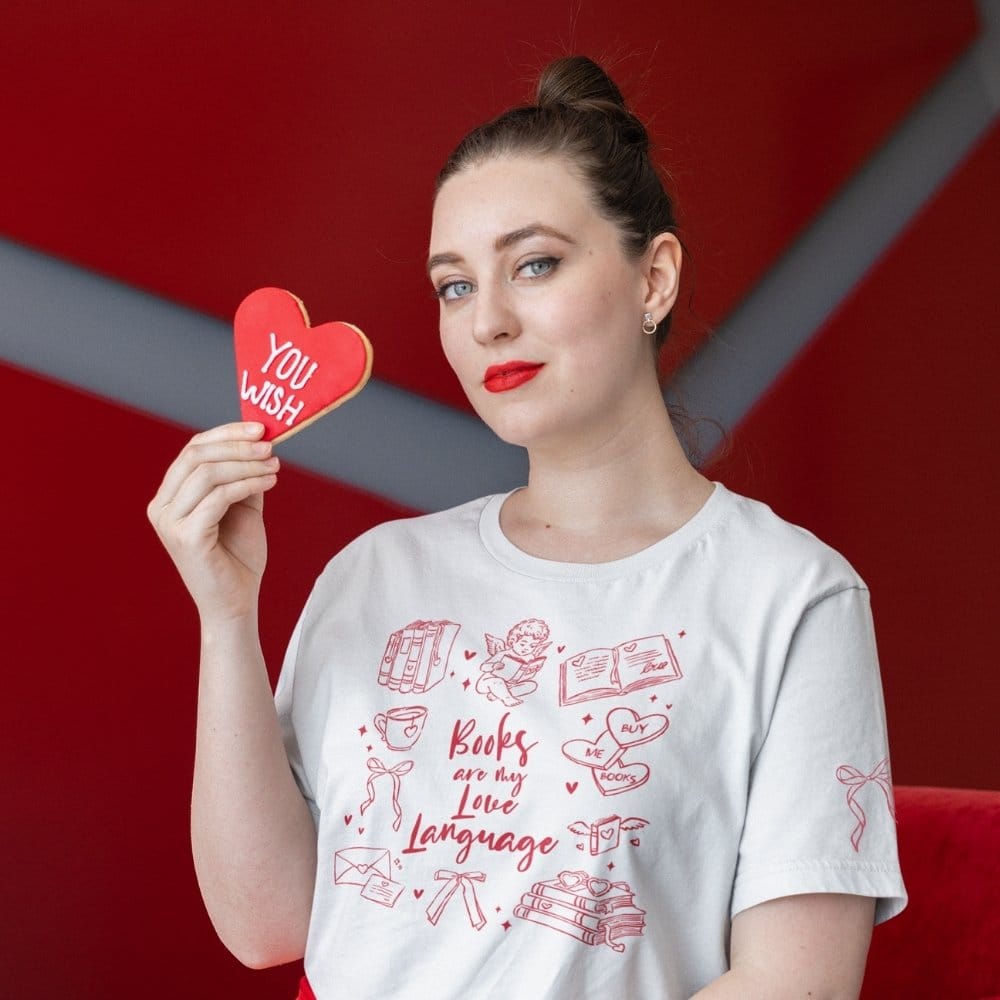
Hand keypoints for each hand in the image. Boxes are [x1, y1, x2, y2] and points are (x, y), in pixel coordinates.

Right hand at [147, 422, 279, 623]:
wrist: (236, 602)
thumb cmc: (238, 557)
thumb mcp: (241, 506)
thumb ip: (242, 475)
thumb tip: (259, 441)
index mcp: (170, 496)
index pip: (193, 449)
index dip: (226, 433)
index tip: (259, 427)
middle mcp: (161, 507)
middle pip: (197, 456)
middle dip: (237, 445)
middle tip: (270, 445)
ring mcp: (169, 523)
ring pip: (208, 474)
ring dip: (247, 464)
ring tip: (274, 466)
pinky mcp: (186, 537)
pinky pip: (219, 497)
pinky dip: (248, 484)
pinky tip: (268, 482)